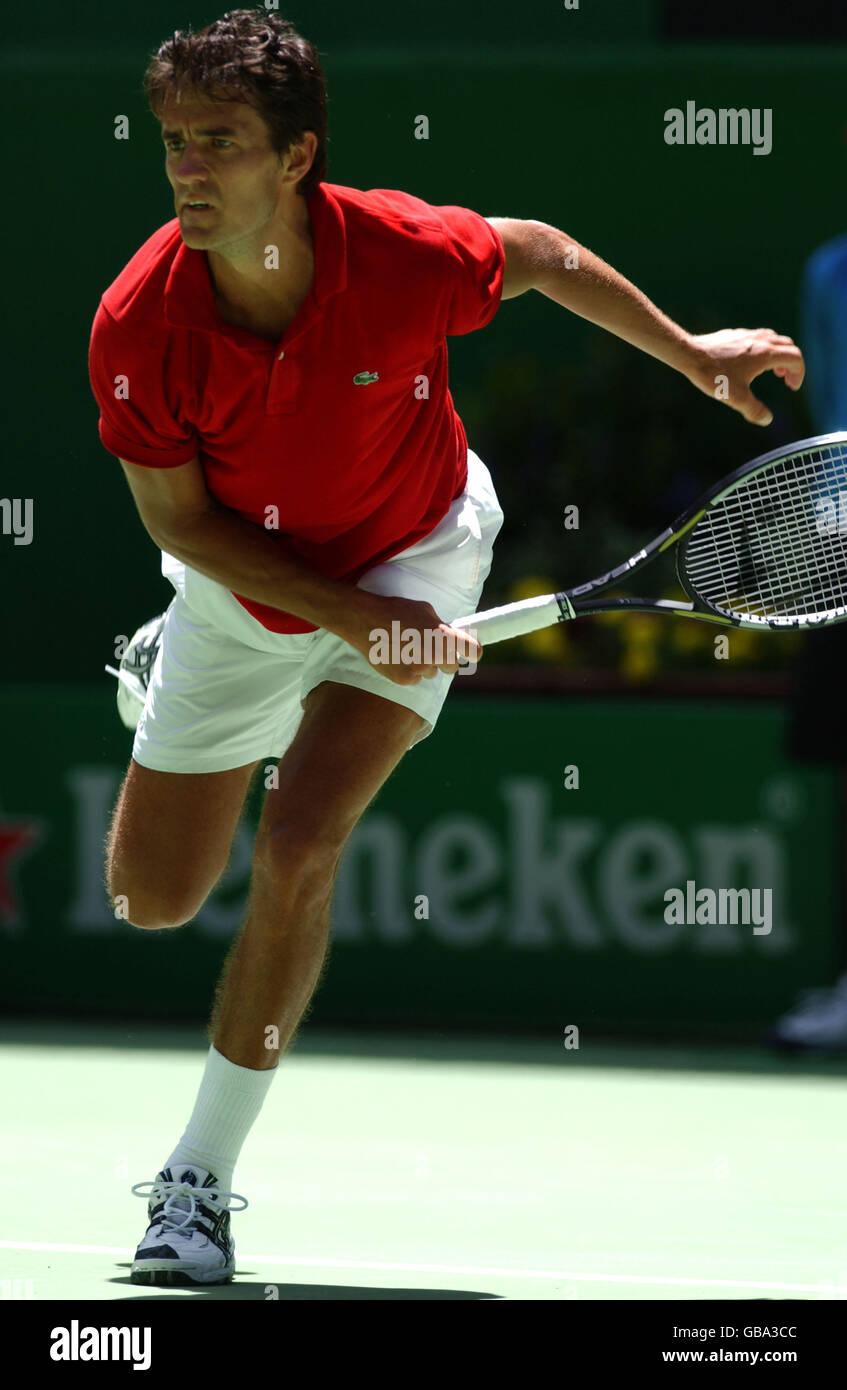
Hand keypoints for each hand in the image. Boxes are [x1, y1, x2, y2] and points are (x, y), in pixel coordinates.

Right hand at [344, 593, 482, 685]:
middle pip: (451, 667)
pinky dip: (408, 671)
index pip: (472, 651)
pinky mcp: (405, 679)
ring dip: (423, 665)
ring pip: (430, 673)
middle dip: (443, 660)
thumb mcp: (425, 610)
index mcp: (444, 635)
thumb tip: (450, 636)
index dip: (472, 653)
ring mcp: (420, 669)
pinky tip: (396, 657)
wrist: (365, 620)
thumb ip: (441, 626)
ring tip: (405, 649)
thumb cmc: (396, 611)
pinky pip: (414, 679)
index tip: (470, 656)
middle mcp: (436, 655)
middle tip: (429, 650)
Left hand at [684, 327, 804, 425]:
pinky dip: (766, 350)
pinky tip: (751, 364)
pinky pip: (759, 338)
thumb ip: (754, 410)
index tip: (791, 387)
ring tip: (772, 372)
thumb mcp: (736, 398)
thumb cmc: (714, 375)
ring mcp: (748, 334)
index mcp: (766, 354)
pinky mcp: (736, 335)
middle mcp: (760, 340)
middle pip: (788, 347)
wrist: (689, 354)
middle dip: (791, 365)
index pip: (795, 358)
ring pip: (775, 340)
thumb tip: (767, 420)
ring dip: (779, 356)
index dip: (799, 374)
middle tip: (785, 381)